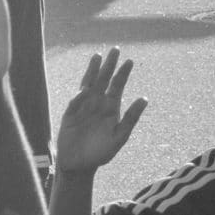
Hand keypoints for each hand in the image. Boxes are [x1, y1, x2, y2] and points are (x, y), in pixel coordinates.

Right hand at [55, 49, 146, 174]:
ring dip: (93, 71)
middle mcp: (98, 104)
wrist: (79, 164)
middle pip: (104, 80)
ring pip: (89, 84)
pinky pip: (76, 101)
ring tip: (97, 55)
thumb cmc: (101, 153)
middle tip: (115, 49)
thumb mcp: (119, 136)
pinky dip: (80, 95)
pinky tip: (86, 89)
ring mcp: (83, 107)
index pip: (117, 86)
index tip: (130, 61)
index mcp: (111, 108)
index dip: (123, 74)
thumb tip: (144, 99)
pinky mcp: (70, 113)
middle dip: (109, 65)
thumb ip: (130, 118)